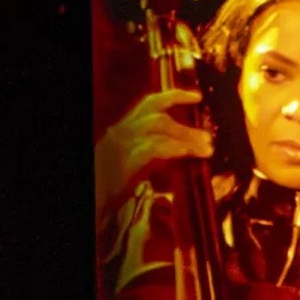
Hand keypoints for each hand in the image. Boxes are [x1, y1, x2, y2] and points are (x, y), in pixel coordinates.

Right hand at [95, 88, 211, 217]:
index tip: (196, 97)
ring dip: (185, 136)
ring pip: (158, 127)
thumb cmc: (106, 189)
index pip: (149, 105)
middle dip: (186, 127)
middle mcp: (120, 134)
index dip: (174, 97)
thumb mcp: (128, 166)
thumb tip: (180, 152)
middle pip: (158, 117)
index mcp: (121, 132)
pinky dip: (172, 147)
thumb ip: (150, 155)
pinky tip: (186, 152)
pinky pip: (153, 148)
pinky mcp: (123, 164)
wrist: (91, 202)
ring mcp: (120, 147)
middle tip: (208, 139)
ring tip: (203, 149)